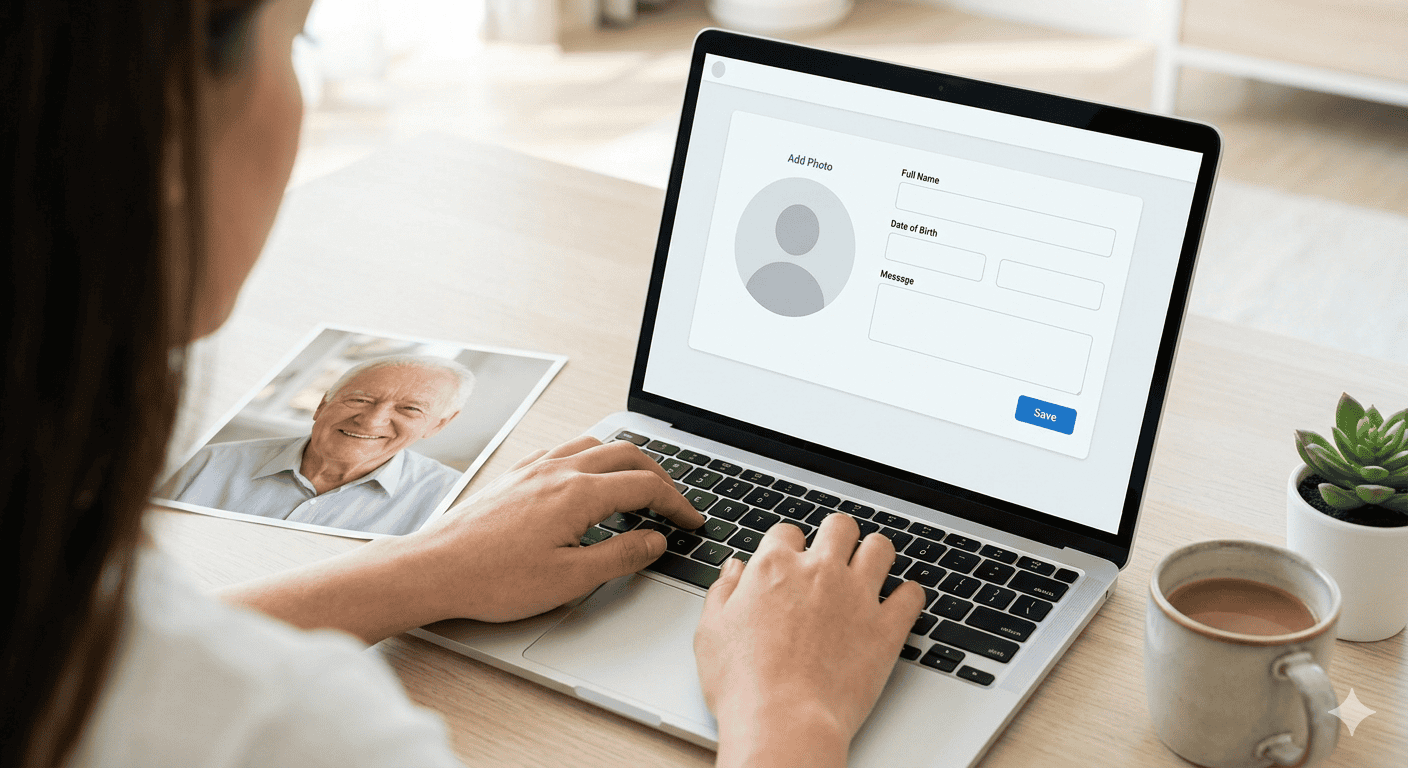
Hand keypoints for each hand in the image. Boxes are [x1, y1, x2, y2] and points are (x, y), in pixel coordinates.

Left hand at [406, 436, 702, 622]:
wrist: (434, 568)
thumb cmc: (493, 579)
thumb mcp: (571, 579)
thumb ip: (621, 555)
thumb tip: (655, 540)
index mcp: (579, 493)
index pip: (646, 486)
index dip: (677, 503)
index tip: (691, 521)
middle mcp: (559, 469)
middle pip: (627, 454)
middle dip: (660, 476)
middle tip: (675, 503)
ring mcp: (535, 467)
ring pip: (596, 444)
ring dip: (627, 461)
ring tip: (640, 487)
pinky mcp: (516, 474)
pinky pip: (567, 450)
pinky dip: (593, 458)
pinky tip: (589, 480)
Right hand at [694, 514, 924, 767]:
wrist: (784, 720)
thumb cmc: (744, 684)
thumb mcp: (711, 631)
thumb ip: (723, 591)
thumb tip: (733, 569)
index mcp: (775, 568)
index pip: (787, 532)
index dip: (787, 545)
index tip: (788, 560)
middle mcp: (820, 572)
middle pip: (839, 526)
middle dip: (836, 535)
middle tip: (833, 553)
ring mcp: (857, 597)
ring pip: (880, 548)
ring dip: (875, 554)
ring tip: (870, 567)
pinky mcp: (886, 628)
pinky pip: (912, 596)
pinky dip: (909, 596)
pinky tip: (900, 602)